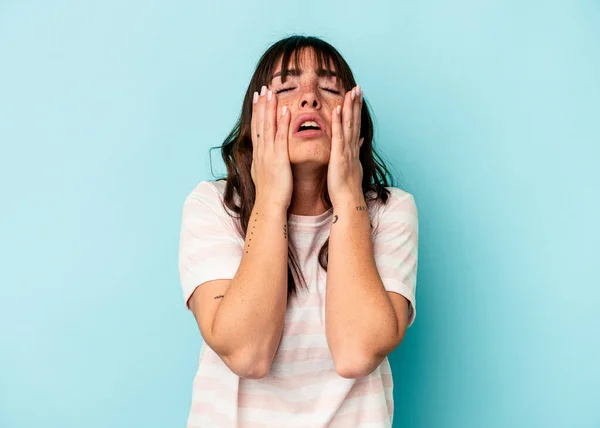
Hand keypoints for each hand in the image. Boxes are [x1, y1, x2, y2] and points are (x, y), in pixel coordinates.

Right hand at [250, 85, 292, 208]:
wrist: (269, 206)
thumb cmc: (271, 194)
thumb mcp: (266, 174)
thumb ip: (267, 162)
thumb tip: (266, 157)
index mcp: (259, 154)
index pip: (257, 128)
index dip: (257, 113)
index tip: (258, 99)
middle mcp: (261, 151)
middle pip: (259, 123)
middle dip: (261, 105)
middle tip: (262, 89)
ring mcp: (268, 154)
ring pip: (267, 126)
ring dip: (269, 108)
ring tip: (271, 92)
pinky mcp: (278, 158)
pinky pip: (280, 137)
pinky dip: (282, 122)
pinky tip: (285, 109)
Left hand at [327, 84, 364, 205]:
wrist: (348, 200)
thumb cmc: (347, 186)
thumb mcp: (353, 165)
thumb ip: (355, 151)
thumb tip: (359, 141)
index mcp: (353, 149)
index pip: (355, 125)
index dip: (356, 110)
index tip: (357, 96)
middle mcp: (352, 147)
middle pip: (355, 121)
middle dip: (356, 103)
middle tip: (358, 87)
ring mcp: (347, 151)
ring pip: (349, 125)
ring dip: (350, 108)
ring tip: (351, 92)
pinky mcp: (339, 156)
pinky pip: (338, 137)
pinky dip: (338, 123)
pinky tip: (337, 110)